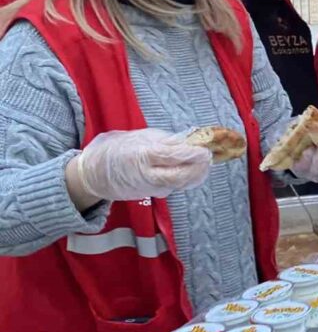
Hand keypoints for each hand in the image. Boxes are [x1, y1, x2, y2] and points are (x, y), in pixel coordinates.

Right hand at [67, 129, 212, 202]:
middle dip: (198, 168)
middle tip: (208, 158)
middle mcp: (146, 174)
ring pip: (179, 184)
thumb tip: (189, 141)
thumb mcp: (141, 137)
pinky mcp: (152, 194)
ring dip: (196, 175)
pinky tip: (194, 171)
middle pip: (178, 176)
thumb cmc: (119, 149)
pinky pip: (173, 187)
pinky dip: (187, 180)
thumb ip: (165, 141)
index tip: (204, 150)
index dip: (190, 154)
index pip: (170, 156)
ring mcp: (149, 187)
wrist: (95, 173)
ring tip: (204, 164)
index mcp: (141, 155)